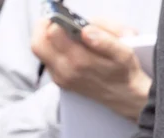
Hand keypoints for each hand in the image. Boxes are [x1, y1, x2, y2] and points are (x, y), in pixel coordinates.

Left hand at [31, 18, 150, 120]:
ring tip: (61, 29)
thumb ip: (106, 39)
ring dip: (46, 37)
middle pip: (38, 44)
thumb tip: (86, 30)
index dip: (57, 19)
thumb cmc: (124, 71)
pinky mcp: (60, 81)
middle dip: (43, 27)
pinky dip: (51, 48)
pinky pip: (47, 60)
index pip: (54, 34)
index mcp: (81, 61)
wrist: (125, 96)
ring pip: (40, 52)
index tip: (64, 15)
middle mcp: (66, 71)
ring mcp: (61, 78)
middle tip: (55, 19)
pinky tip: (66, 44)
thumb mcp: (124, 53)